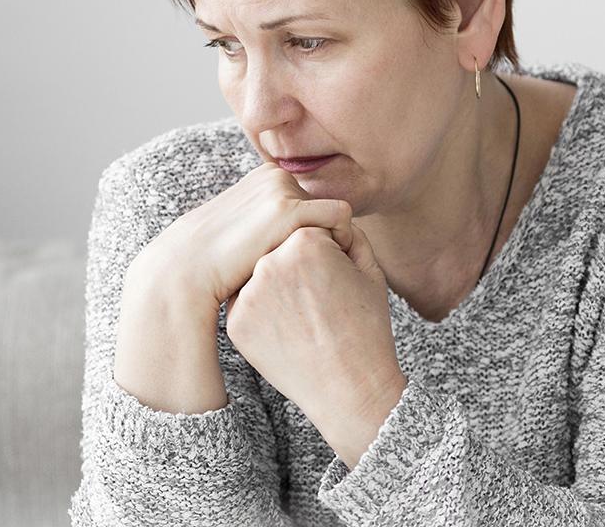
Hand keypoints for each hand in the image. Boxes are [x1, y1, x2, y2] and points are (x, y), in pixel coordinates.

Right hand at [129, 161, 355, 308]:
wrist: (189, 271)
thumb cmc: (220, 263)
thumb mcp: (248, 230)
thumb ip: (272, 222)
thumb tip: (302, 233)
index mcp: (266, 176)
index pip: (313, 203)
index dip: (315, 234)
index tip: (308, 263)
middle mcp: (276, 175)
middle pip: (325, 209)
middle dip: (324, 238)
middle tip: (310, 270)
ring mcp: (282, 189)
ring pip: (336, 216)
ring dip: (333, 242)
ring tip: (313, 272)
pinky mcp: (289, 209)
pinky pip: (341, 220)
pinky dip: (343, 242)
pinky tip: (325, 269)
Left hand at [222, 220, 405, 431]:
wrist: (350, 388)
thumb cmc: (366, 327)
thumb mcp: (370, 269)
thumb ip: (346, 231)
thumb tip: (324, 215)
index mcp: (306, 241)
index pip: (307, 229)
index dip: (326, 253)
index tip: (336, 279)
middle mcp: (270, 262)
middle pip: (280, 249)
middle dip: (298, 266)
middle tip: (319, 299)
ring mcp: (248, 293)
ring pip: (259, 274)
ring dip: (277, 285)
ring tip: (304, 314)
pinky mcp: (235, 322)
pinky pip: (247, 303)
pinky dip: (264, 312)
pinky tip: (289, 329)